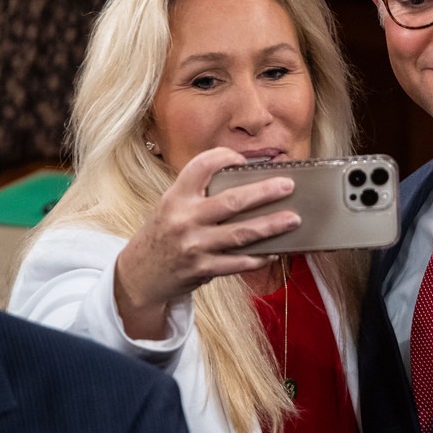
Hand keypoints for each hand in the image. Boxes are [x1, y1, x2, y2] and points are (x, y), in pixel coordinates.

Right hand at [114, 147, 299, 338]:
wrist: (139, 274)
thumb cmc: (164, 234)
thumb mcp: (172, 206)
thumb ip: (199, 194)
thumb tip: (246, 182)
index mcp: (176, 197)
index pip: (201, 167)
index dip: (224, 157)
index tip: (244, 159)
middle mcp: (184, 219)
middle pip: (232, 201)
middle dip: (264, 192)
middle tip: (287, 186)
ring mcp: (194, 246)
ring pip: (241, 233)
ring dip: (271, 225)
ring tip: (293, 219)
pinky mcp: (202, 269)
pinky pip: (239, 262)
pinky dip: (260, 256)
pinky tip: (276, 250)